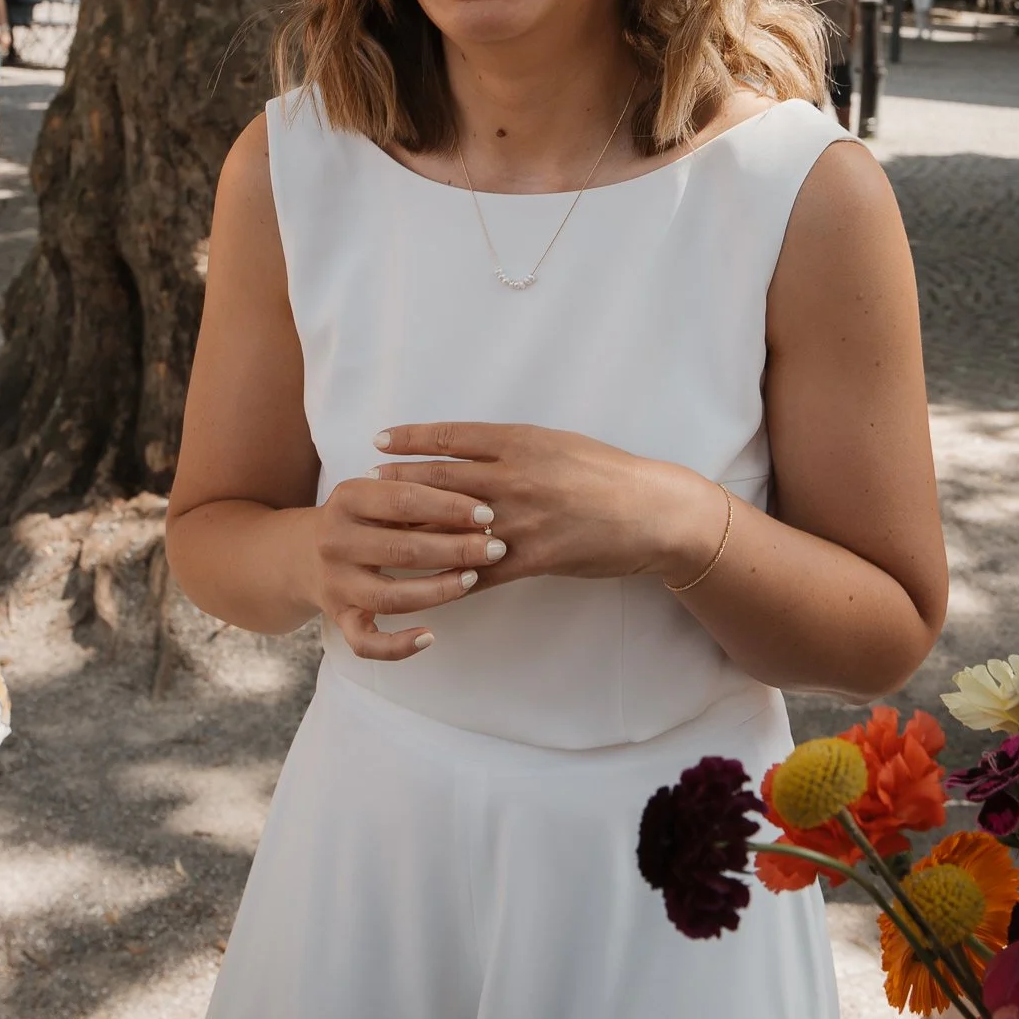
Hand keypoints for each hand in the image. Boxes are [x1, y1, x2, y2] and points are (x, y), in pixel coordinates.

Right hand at [306, 472, 503, 660]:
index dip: (449, 507)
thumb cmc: (359, 519)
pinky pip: (366, 642)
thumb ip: (416, 496)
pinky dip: (397, 646)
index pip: (403, 500)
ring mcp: (335, 583)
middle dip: (455, 549)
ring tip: (471, 580)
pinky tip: (430, 637)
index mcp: (347, 499)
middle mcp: (335, 541)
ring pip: (390, 597)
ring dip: (437, 591)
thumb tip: (478, 511)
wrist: (298, 553)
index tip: (486, 513)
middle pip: (401, 549)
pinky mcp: (338, 618)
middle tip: (495, 548)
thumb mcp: (375, 494)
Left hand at [371, 422, 727, 589]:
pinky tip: (423, 580)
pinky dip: (449, 576)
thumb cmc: (607, 473)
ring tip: (384, 531)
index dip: (411, 438)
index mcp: (521, 442)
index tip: (380, 439)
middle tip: (367, 483)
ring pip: (453, 526)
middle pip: (441, 480)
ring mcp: (521, 520)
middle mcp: (515, 478)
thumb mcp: (559, 444)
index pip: (451, 437)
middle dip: (399, 483)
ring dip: (413, 530)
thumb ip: (515, 446)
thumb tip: (473, 447)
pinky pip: (480, 570)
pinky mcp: (533, 558)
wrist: (651, 513)